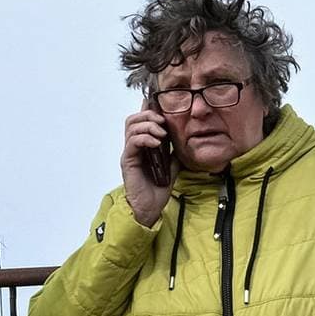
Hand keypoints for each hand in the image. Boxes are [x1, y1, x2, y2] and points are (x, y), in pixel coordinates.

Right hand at [120, 108, 173, 226]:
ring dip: (148, 126)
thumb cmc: (159, 186)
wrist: (150, 207)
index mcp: (143, 145)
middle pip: (132, 119)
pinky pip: (132, 142)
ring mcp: (129, 153)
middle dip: (148, 115)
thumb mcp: (172, 164)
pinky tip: (157, 143)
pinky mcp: (128, 161)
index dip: (149, 110)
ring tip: (162, 134)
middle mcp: (133, 146)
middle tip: (163, 121)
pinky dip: (145, 138)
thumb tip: (185, 139)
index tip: (164, 108)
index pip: (141, 121)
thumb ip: (174, 151)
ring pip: (131, 127)